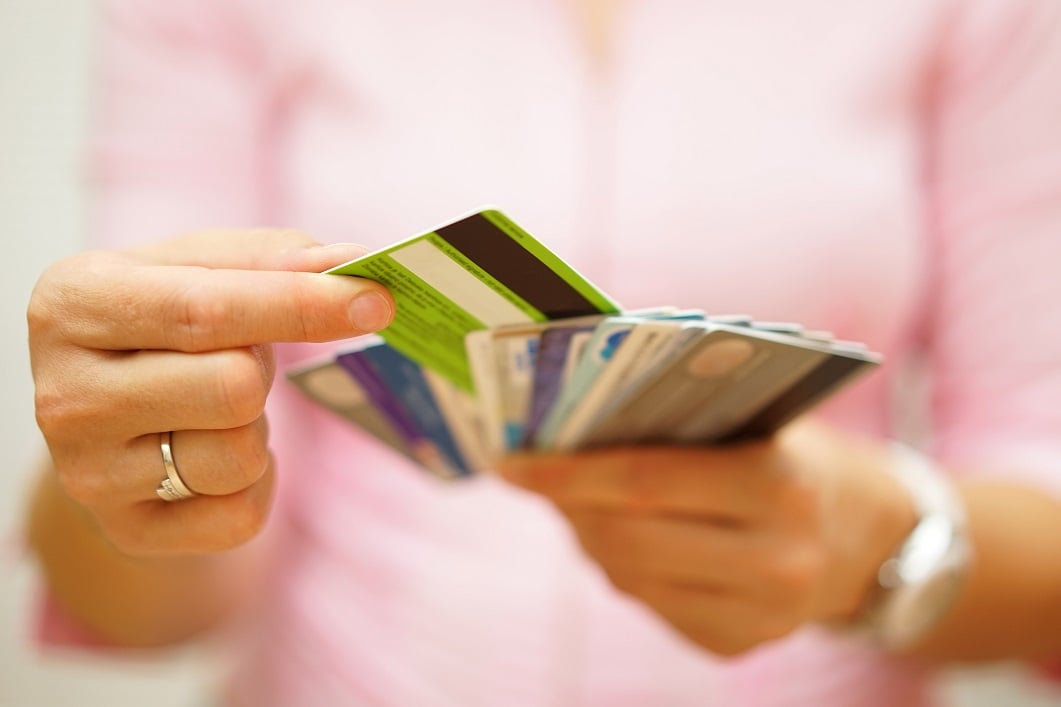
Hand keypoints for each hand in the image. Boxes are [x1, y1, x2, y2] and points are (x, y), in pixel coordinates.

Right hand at [29, 230, 393, 555]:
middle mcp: (65, 395)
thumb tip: (351, 263)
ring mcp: (89, 475)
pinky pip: (243, 514)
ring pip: (241, 455)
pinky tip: (214, 453)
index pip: (206, 311)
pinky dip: (255, 482)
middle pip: (233, 387)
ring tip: (214, 407)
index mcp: (74, 305)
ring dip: (255, 427)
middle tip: (239, 357)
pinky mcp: (129, 531)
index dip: (301, 305)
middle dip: (261, 368)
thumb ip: (272, 258)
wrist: (102, 410)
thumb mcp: (197, 267)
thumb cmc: (161, 322)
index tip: (376, 302)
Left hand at [499, 422, 916, 655]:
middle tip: (535, 477)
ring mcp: (763, 618)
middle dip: (570, 507)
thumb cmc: (794, 459)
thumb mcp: (755, 422)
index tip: (511, 461)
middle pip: (630, 541)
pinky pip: (651, 606)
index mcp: (780, 487)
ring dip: (590, 538)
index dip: (569, 473)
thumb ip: (677, 422)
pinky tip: (621, 539)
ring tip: (577, 502)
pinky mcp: (740, 646)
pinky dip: (623, 569)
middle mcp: (779, 562)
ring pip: (631, 579)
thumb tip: (570, 426)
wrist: (871, 540)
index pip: (648, 481)